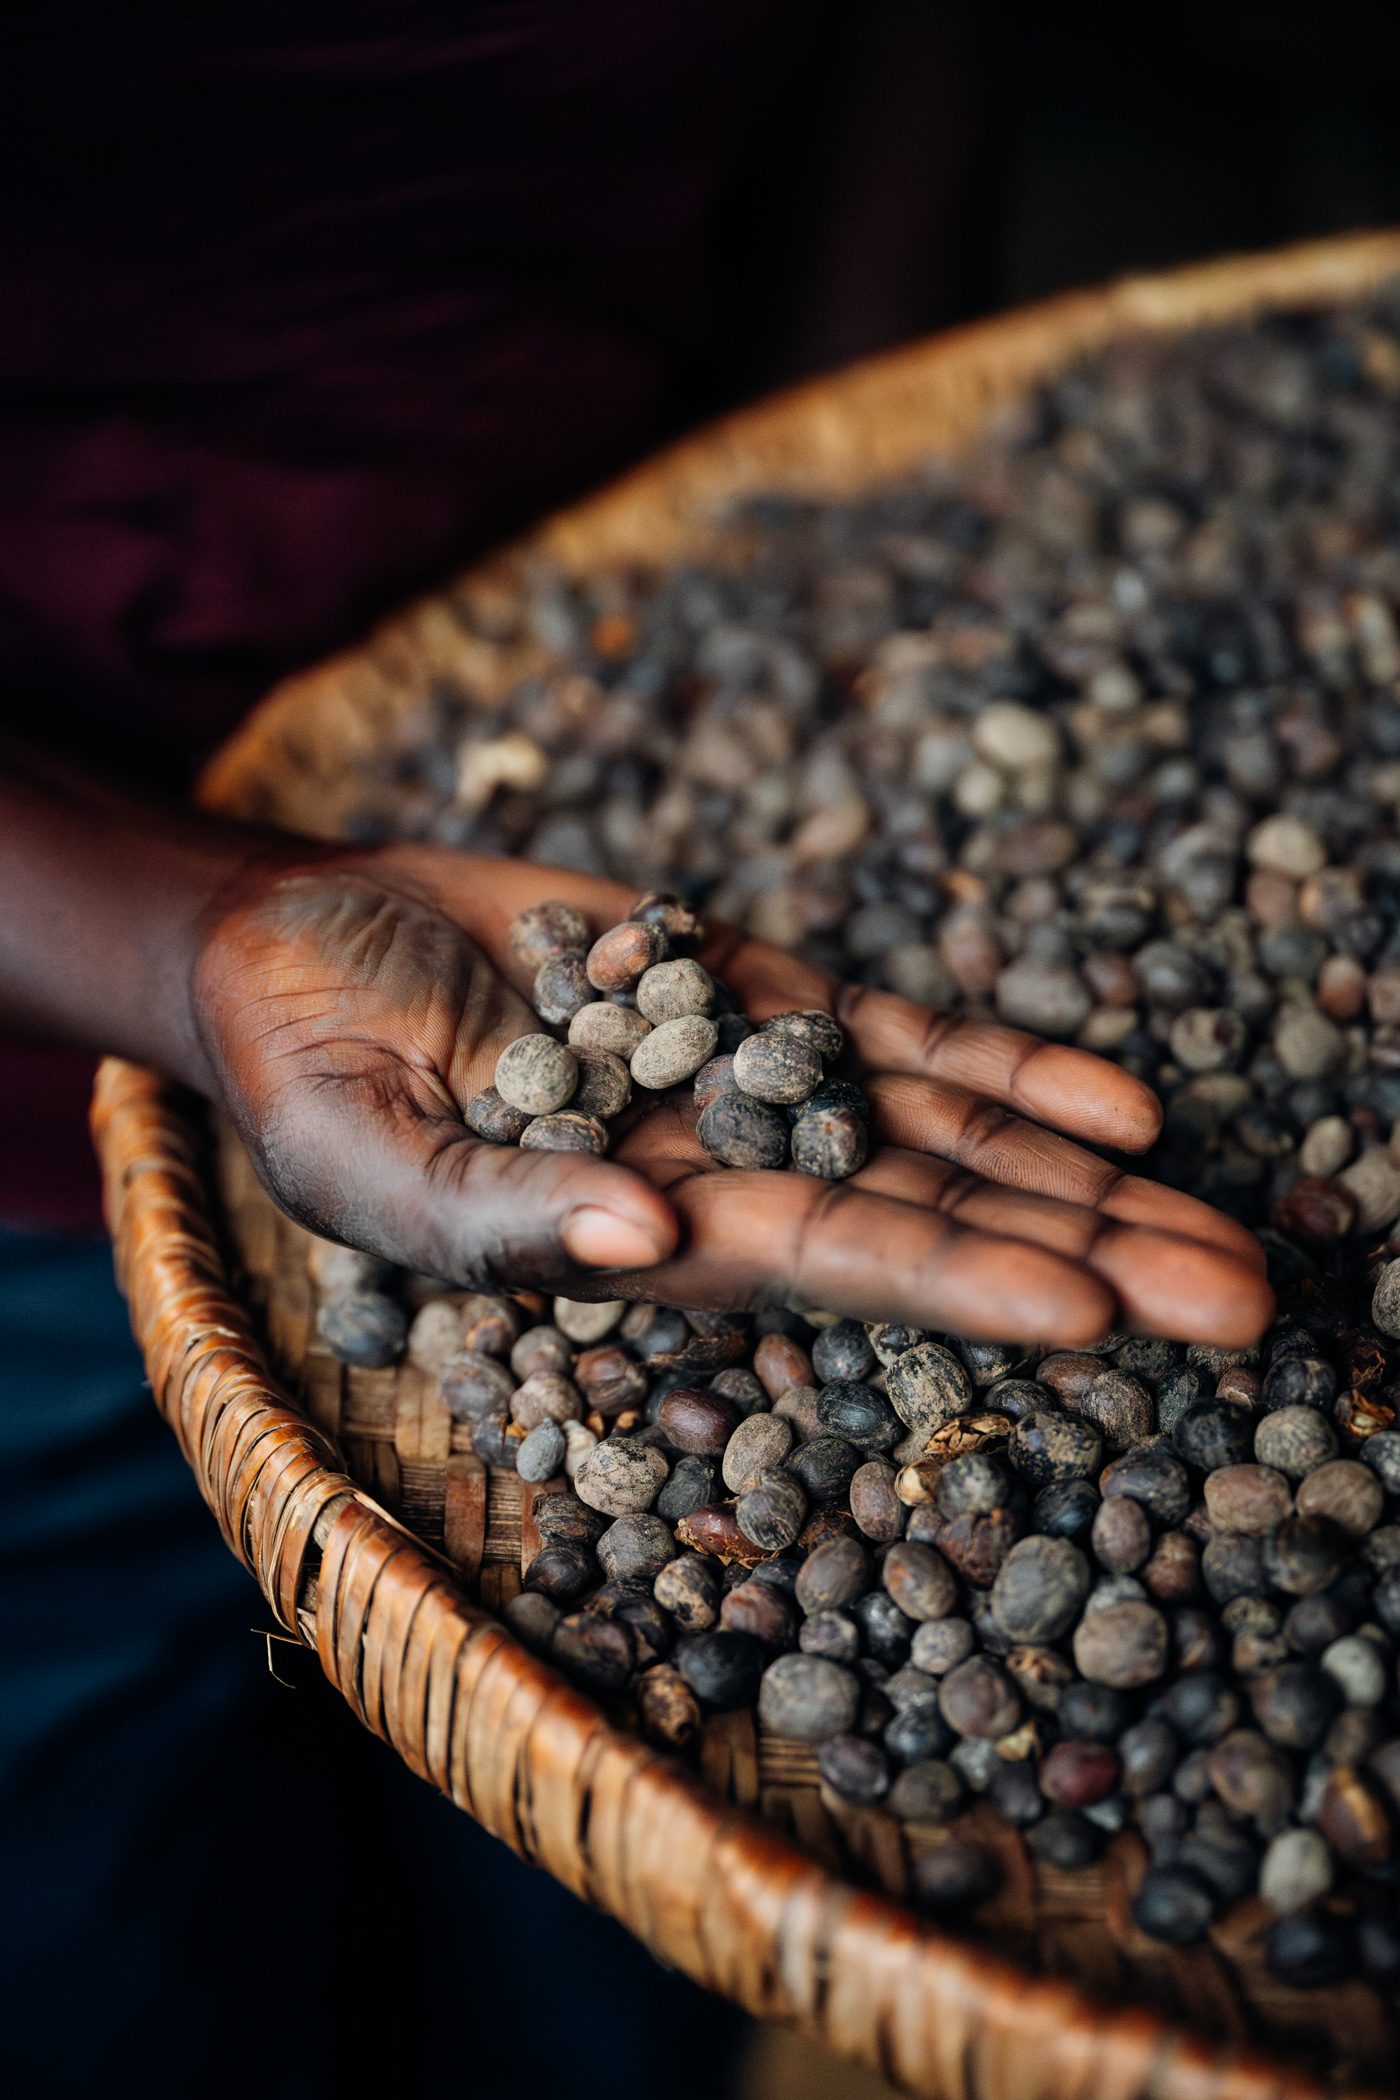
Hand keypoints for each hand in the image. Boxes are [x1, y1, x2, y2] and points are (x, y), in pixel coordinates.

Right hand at [194, 842, 1272, 1346]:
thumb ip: (499, 1210)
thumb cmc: (308, 1074)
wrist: (306, 946)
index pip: (828, 1266)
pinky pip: (906, 1040)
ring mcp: (758, 1082)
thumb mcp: (363, 1156)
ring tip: (1222, 1220)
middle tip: (1243, 1299)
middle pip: (934, 1220)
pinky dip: (1009, 1067)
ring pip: (948, 1137)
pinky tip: (1123, 1106)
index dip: (957, 1283)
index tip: (1093, 1314)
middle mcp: (727, 1177)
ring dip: (1084, 1177)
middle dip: (1083, 1256)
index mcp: (643, 1241)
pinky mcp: (758, 991)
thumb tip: (650, 1238)